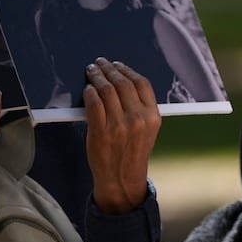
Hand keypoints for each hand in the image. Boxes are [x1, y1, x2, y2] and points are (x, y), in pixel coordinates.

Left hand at [83, 58, 160, 214]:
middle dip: (109, 69)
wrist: (122, 178)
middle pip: (122, 83)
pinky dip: (90, 92)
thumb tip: (122, 82)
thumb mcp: (147, 130)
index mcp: (153, 116)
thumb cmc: (133, 152)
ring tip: (92, 71)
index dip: (127, 70)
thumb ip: (141, 108)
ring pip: (107, 90)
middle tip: (100, 63)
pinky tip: (88, 88)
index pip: (141, 83)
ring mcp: (119, 125)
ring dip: (97, 76)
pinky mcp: (101, 131)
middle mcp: (138, 118)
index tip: (118, 65)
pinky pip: (94, 103)